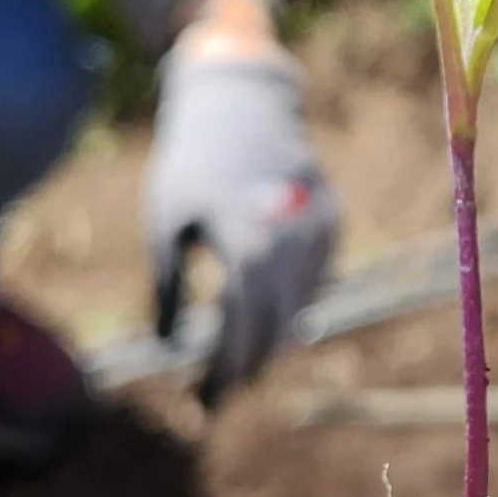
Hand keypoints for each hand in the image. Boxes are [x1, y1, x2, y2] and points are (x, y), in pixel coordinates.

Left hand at [146, 0, 336, 397]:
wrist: (239, 98)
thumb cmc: (190, 161)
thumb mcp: (165, 223)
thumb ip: (169, 287)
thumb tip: (168, 346)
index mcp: (244, 247)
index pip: (239, 330)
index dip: (223, 370)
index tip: (203, 398)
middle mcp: (289, 243)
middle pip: (275, 328)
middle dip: (247, 363)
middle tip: (221, 391)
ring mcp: (317, 230)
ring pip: (301, 306)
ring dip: (272, 336)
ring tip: (240, 358)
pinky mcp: (332, 217)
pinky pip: (317, 278)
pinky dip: (294, 300)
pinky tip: (268, 313)